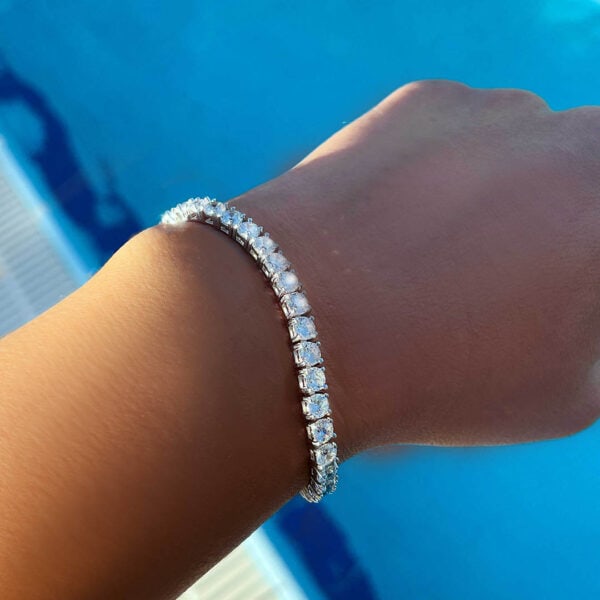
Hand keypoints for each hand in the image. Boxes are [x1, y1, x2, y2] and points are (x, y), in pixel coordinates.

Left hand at [234, 80, 599, 454]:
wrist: (307, 324)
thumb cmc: (444, 376)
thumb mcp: (565, 395)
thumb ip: (595, 340)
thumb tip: (574, 301)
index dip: (575, 276)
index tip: (544, 296)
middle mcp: (574, 141)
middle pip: (584, 172)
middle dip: (560, 218)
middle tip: (507, 267)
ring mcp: (495, 109)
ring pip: (528, 140)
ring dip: (510, 181)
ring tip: (445, 243)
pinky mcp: (423, 100)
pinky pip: (461, 129)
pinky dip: (448, 162)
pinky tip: (403, 211)